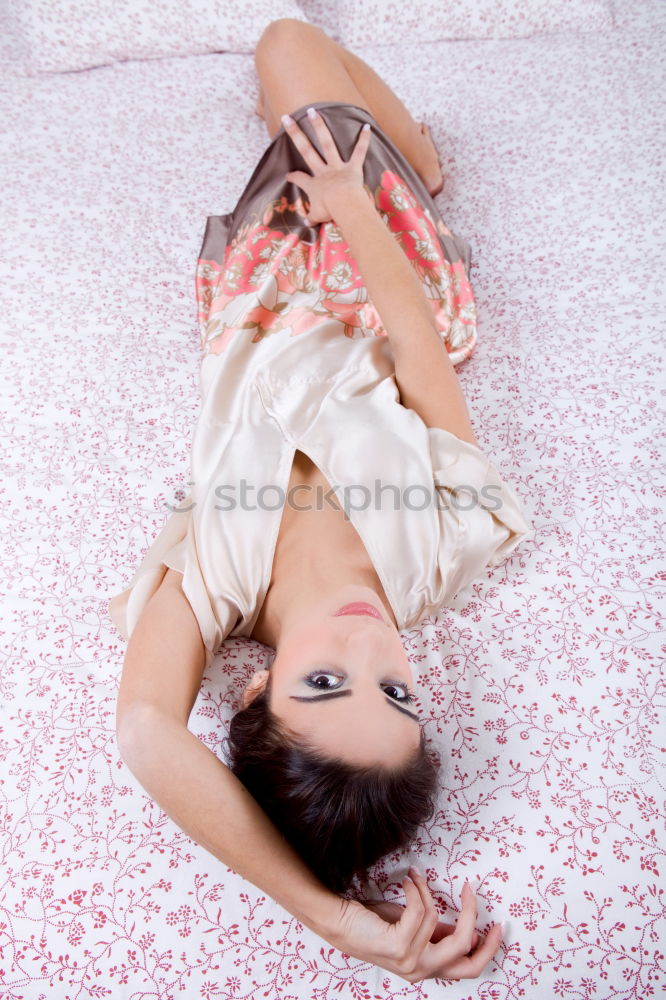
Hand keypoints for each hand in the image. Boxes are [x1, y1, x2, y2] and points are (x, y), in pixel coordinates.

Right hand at [282, 108, 371, 224]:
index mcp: (313, 185)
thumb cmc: (329, 211)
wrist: (343, 204)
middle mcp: (322, 172)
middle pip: (306, 150)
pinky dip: (364, 141)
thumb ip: (311, 218)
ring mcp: (337, 167)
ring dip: (320, 127)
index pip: (300, 179)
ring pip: (327, 144)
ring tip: (314, 111)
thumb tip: (306, 224)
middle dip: (296, 134)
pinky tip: (366, 127)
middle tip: (287, 118)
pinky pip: (359, 152)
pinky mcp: (353, 168)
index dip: (293, 177)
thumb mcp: (317, 217)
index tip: (288, 174)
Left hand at [329, 871, 503, 984]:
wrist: (339, 922)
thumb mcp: (412, 928)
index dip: (487, 948)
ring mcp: (410, 961)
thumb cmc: (373, 923)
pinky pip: (420, 910)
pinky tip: (407, 880)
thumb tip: (466, 929)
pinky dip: (416, 889)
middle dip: (474, 921)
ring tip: (416, 878)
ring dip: (427, 891)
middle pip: (464, 955)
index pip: (467, 968)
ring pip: (438, 919)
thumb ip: (437, 932)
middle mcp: (420, 970)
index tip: (496, 925)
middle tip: (473, 893)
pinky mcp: (399, 947)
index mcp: (427, 968)